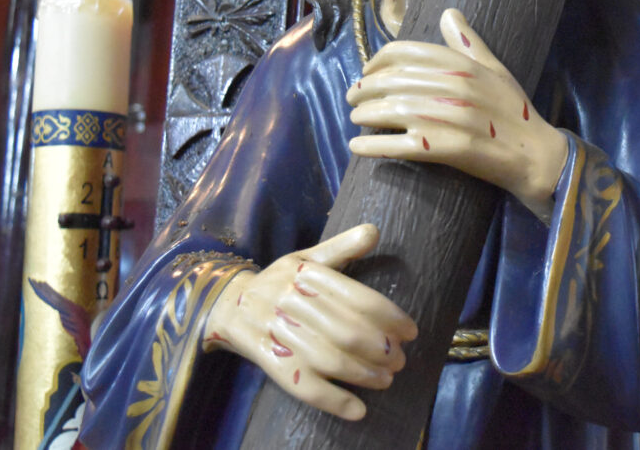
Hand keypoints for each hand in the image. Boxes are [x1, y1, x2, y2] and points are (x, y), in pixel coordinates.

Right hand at [203, 224, 416, 419]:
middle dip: (381, 349)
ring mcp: (279, 333)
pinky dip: (334, 400)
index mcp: (305, 274)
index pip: (358, 297)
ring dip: (364, 375)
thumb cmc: (278, 281)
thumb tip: (375, 231)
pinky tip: (358, 409)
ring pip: (330, 360)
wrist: (228, 305)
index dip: (390, 316)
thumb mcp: (305, 258)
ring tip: (387, 379)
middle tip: (401, 360)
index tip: (411, 331)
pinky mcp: (269, 362)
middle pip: (347, 331)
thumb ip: (342, 247)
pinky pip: (304, 386)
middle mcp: (291, 302)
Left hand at [346, 9, 567, 220]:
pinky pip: (401, 145)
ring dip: (364, 115)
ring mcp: (450, 118)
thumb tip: (448, 12)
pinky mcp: (448, 149)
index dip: (377, 61)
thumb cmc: (514, 112)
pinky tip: (358, 148)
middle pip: (392, 82)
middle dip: (364, 89)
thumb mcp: (495, 69)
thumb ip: (468, 42)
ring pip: (391, 111)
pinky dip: (374, 146)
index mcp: (462, 65)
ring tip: (354, 118)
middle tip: (352, 97)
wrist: (535, 155)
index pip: (405, 53)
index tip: (367, 71)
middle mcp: (454, 87)